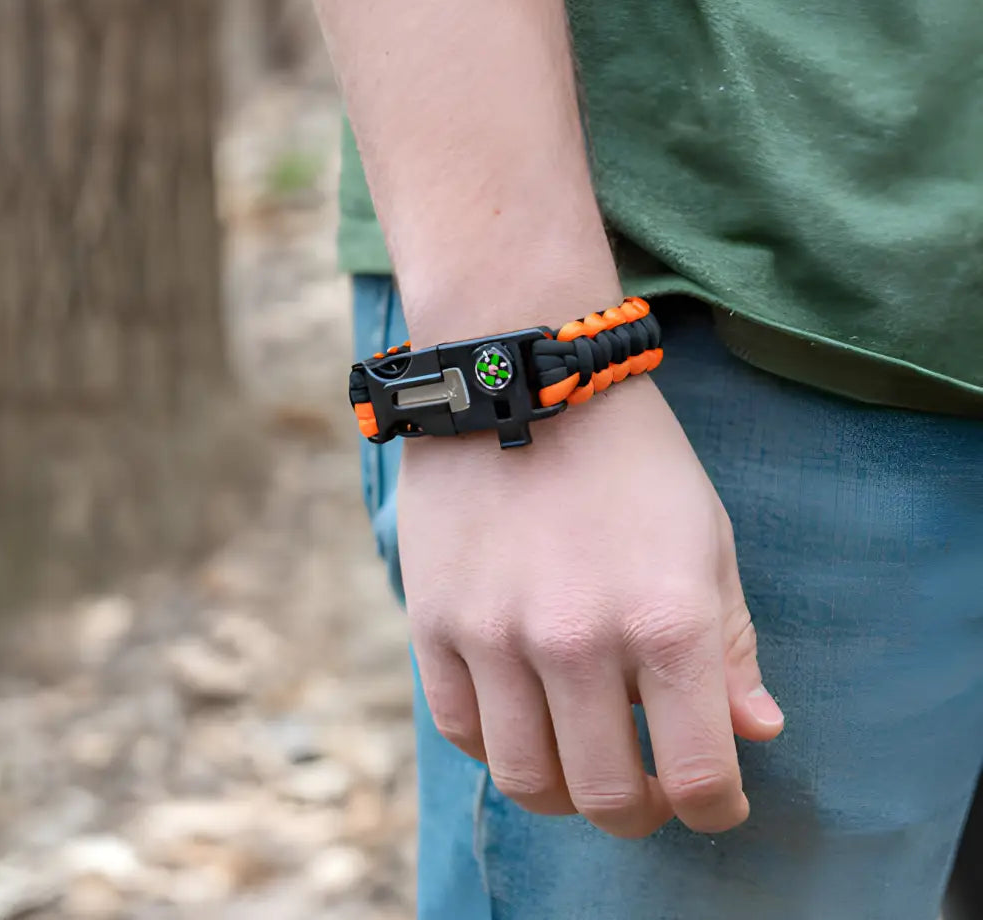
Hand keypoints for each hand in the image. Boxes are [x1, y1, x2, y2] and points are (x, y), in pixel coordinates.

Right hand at [399, 376, 784, 838]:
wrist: (522, 380)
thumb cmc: (631, 459)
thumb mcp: (705, 538)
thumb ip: (732, 646)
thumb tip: (758, 733)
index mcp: (667, 620)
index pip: (702, 776)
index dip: (717, 810)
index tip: (715, 801)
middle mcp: (578, 640)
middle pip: (608, 797)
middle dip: (641, 812)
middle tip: (648, 789)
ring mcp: (496, 634)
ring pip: (527, 780)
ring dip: (565, 792)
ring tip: (581, 761)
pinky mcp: (434, 621)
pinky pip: (462, 729)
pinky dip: (499, 744)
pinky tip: (524, 715)